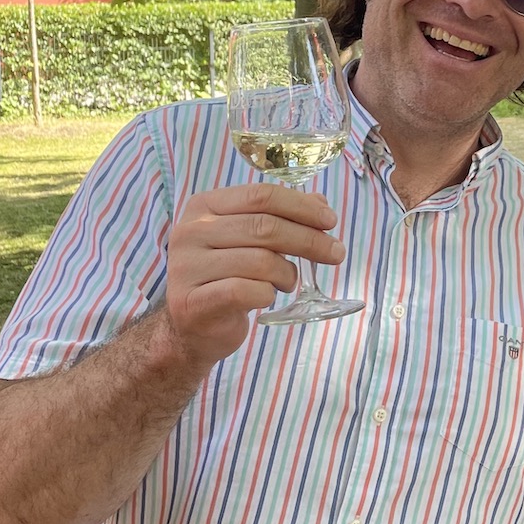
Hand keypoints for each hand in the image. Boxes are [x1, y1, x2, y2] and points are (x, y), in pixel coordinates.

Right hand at [162, 182, 345, 365]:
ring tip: (289, 281)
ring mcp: (187, 267)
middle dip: (309, 239)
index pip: (260, 195)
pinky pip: (247, 291)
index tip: (331, 221)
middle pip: (264, 227)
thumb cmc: (225, 278)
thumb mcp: (249, 241)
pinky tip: (267, 296)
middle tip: (336, 253)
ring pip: (261, 261)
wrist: (190, 328)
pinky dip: (268, 294)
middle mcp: (190, 232)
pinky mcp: (193, 302)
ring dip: (287, 273)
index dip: (302, 206)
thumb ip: (280, 218)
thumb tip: (320, 202)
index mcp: (204, 206)